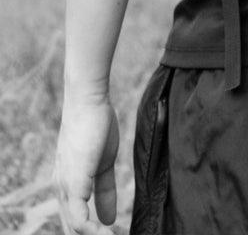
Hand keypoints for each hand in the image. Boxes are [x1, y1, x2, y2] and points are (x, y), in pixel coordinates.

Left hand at [55, 97, 119, 234]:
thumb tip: (109, 219)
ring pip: (74, 228)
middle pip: (70, 229)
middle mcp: (62, 191)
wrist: (88, 103)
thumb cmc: (96, 127)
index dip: (90, 233)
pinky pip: (79, 218)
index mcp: (68, 187)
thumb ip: (105, 192)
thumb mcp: (104, 165)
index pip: (74, 222)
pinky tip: (106, 233)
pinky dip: (92, 231)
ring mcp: (66, 188)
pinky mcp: (74, 182)